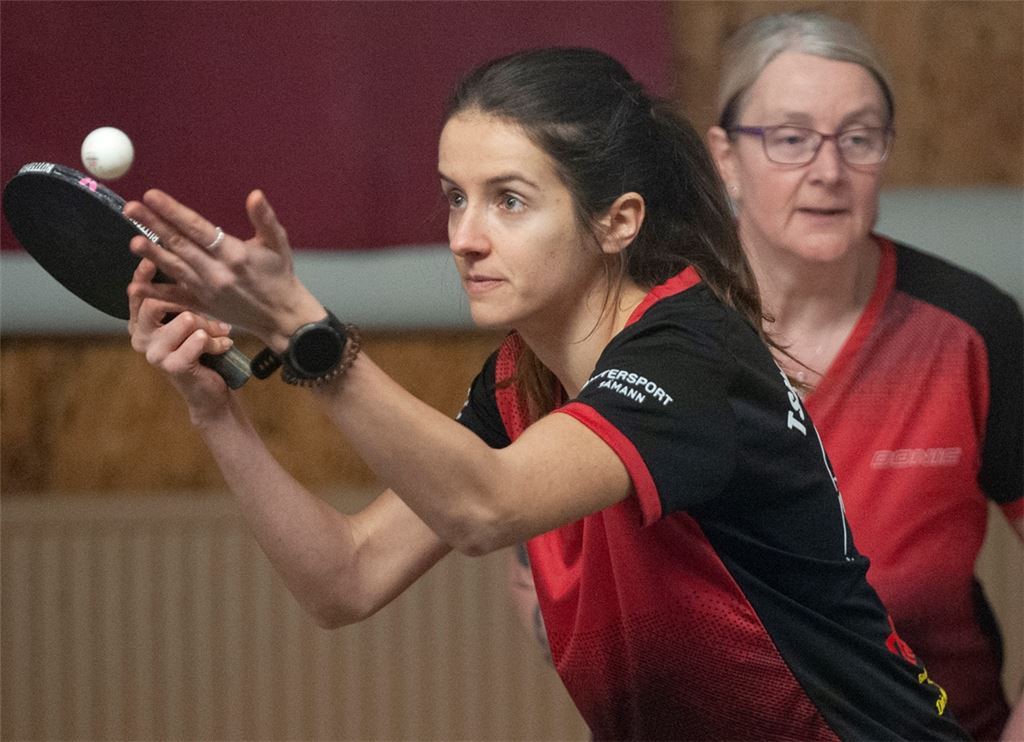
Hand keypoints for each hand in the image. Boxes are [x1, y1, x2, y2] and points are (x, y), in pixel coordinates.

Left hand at [123, 189, 323, 350]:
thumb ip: (264, 218)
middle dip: (153, 224)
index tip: (152, 195)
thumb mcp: (278, 244)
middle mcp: (217, 272)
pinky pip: (176, 298)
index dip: (173, 211)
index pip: (197, 228)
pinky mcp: (204, 306)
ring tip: (133, 240)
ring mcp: (207, 291)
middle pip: (180, 245)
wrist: (283, 316)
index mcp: (234, 254)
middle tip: (131, 208)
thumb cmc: (280, 276)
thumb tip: (255, 194)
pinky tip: (136, 285)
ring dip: (152, 254)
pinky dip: (156, 292)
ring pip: (174, 268)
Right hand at [128, 258, 236, 420]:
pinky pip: (198, 339)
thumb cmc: (201, 350)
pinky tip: (223, 347)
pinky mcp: (172, 366)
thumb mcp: (190, 321)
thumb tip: (183, 264)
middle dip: (191, 307)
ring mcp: (154, 354)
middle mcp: (141, 338)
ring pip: (185, 319)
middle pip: (157, 302)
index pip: (137, 294)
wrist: (210, 391)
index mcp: (141, 324)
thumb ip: (179, 299)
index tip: (152, 259)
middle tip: (211, 319)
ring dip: (210, 327)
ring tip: (220, 334)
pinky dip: (217, 341)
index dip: (143, 276)